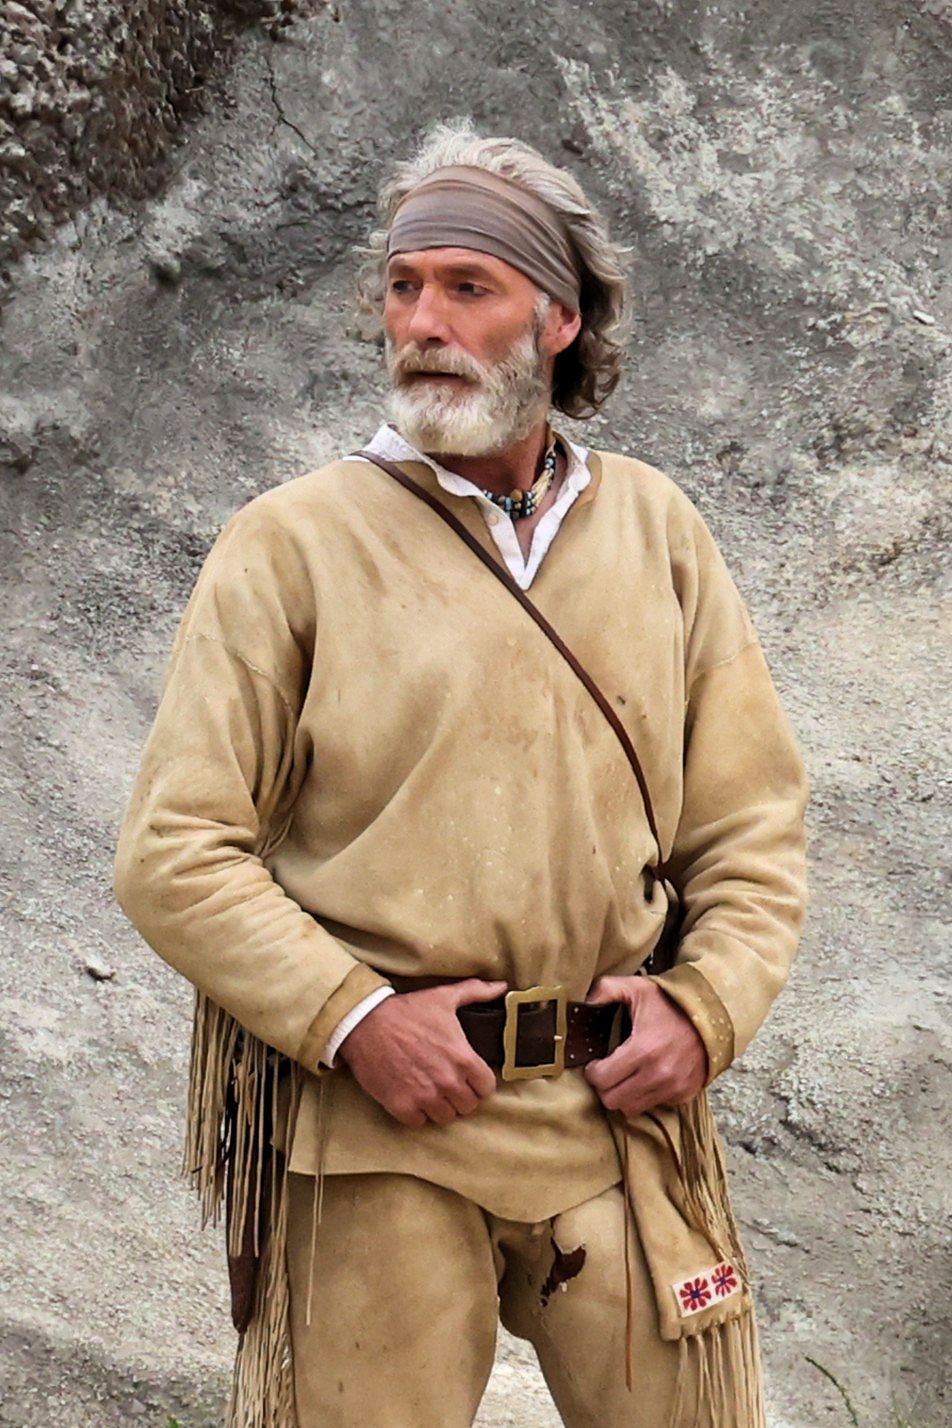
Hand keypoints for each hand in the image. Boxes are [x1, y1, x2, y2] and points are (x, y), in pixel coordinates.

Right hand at [337, 979, 506, 1127]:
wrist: (365, 1022)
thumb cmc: (407, 1010)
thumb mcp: (444, 997)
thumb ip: (476, 992)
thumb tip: (502, 987)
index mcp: (462, 1058)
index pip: (486, 1088)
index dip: (479, 1082)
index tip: (469, 1076)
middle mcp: (447, 1081)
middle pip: (468, 1106)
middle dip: (461, 1095)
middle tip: (449, 1083)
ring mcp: (424, 1096)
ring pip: (445, 1117)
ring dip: (440, 1106)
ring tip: (431, 1091)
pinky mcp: (402, 1106)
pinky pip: (420, 1122)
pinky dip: (417, 1113)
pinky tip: (412, 1096)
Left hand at [583, 975, 707, 1118]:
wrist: (713, 1015)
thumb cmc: (671, 1002)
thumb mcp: (637, 987)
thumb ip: (605, 990)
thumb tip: (583, 1003)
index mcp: (643, 1050)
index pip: (602, 1080)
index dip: (592, 1071)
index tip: (596, 1063)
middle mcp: (658, 1074)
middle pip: (613, 1100)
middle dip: (604, 1086)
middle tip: (607, 1071)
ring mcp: (672, 1087)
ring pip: (631, 1109)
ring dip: (623, 1094)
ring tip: (624, 1077)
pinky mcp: (684, 1094)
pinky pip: (653, 1106)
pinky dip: (645, 1096)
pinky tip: (645, 1077)